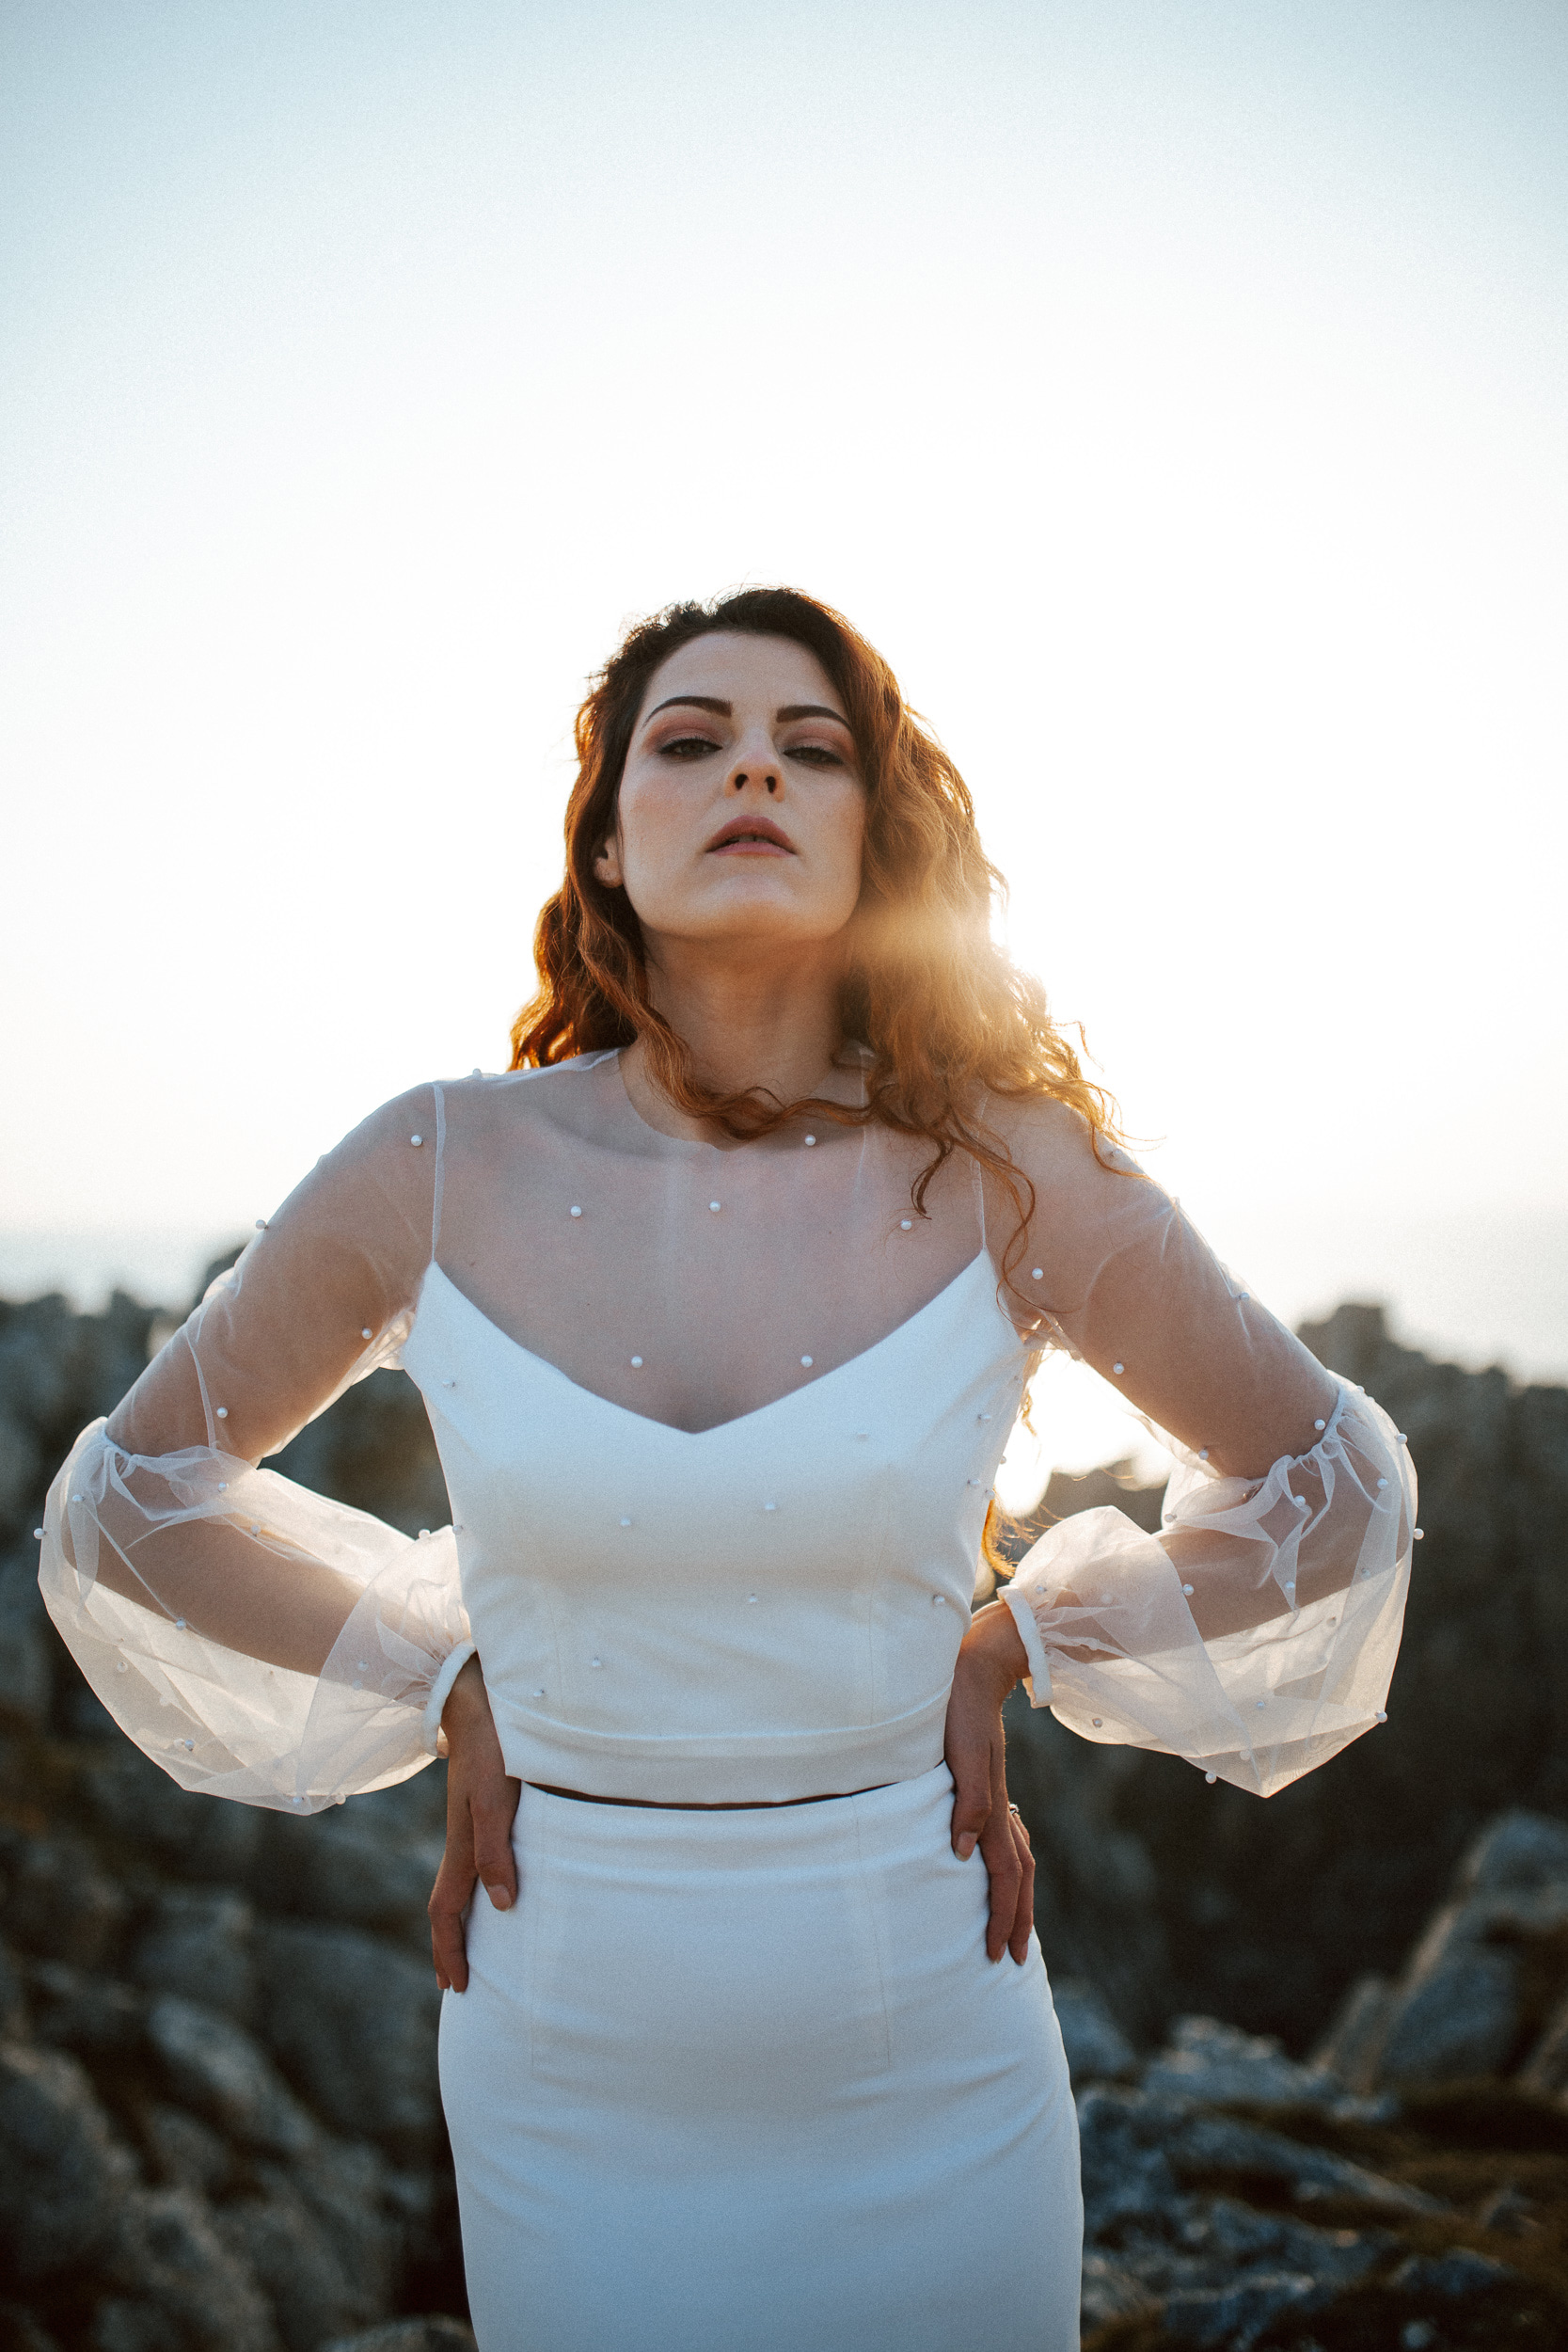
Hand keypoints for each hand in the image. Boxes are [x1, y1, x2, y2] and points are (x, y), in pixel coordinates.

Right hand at [428, 1653, 520, 1992]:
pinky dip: (473, 1888)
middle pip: (447, 1903)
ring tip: (470, 1946)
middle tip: (456, 1983)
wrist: (480, 1696)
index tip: (456, 1988)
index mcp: (461, 1844)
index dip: (449, 1950)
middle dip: (449, 1945)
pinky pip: (471, 1860)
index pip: (446, 1910)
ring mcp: (467, 1822)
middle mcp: (461, 1838)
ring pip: (458, 1883)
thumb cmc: (494, 1747)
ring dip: (460, 1920)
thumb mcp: (496, 1799)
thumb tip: (501, 1906)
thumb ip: (496, 1849)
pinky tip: (490, 1886)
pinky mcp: (480, 1804)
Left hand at [944, 1599, 1034, 1963]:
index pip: (1005, 1876)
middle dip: (1018, 1919)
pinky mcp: (989, 1782)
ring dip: (1017, 1896)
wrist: (974, 1668)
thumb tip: (961, 1852)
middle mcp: (999, 1805)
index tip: (1001, 1954)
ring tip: (1014, 1924)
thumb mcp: (959, 1752)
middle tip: (1016, 1959)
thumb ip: (965, 1801)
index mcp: (992, 1806)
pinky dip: (1010, 1863)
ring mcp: (997, 1793)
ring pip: (1018, 1857)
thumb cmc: (957, 1710)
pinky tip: (998, 1864)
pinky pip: (1009, 1836)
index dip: (1004, 1917)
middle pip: (1019, 1875)